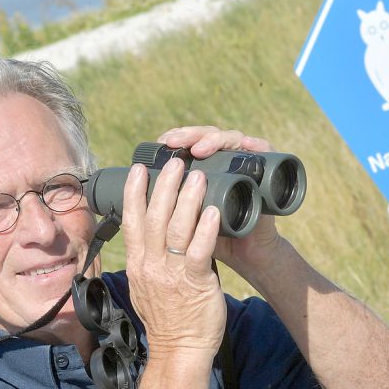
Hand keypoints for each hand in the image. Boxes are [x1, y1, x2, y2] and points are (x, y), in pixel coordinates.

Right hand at [121, 158, 225, 355]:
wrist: (179, 352)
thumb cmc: (167, 320)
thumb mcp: (145, 286)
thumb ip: (148, 260)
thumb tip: (152, 236)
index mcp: (137, 263)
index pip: (131, 220)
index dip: (134, 191)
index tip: (139, 168)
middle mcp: (150, 265)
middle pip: (154, 216)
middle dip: (163, 185)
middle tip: (174, 161)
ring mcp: (171, 274)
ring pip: (177, 228)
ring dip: (187, 198)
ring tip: (197, 175)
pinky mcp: (195, 283)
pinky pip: (199, 251)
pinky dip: (205, 228)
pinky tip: (213, 210)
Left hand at [156, 126, 283, 274]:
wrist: (248, 253)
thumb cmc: (212, 239)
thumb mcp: (182, 223)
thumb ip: (162, 210)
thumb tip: (124, 199)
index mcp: (200, 167)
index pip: (185, 143)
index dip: (171, 141)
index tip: (157, 146)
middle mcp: (221, 159)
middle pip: (204, 135)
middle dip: (187, 137)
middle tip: (172, 142)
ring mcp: (243, 162)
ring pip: (229, 138)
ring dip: (214, 139)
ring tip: (200, 148)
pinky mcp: (264, 170)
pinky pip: (262, 150)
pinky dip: (255, 145)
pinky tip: (246, 144)